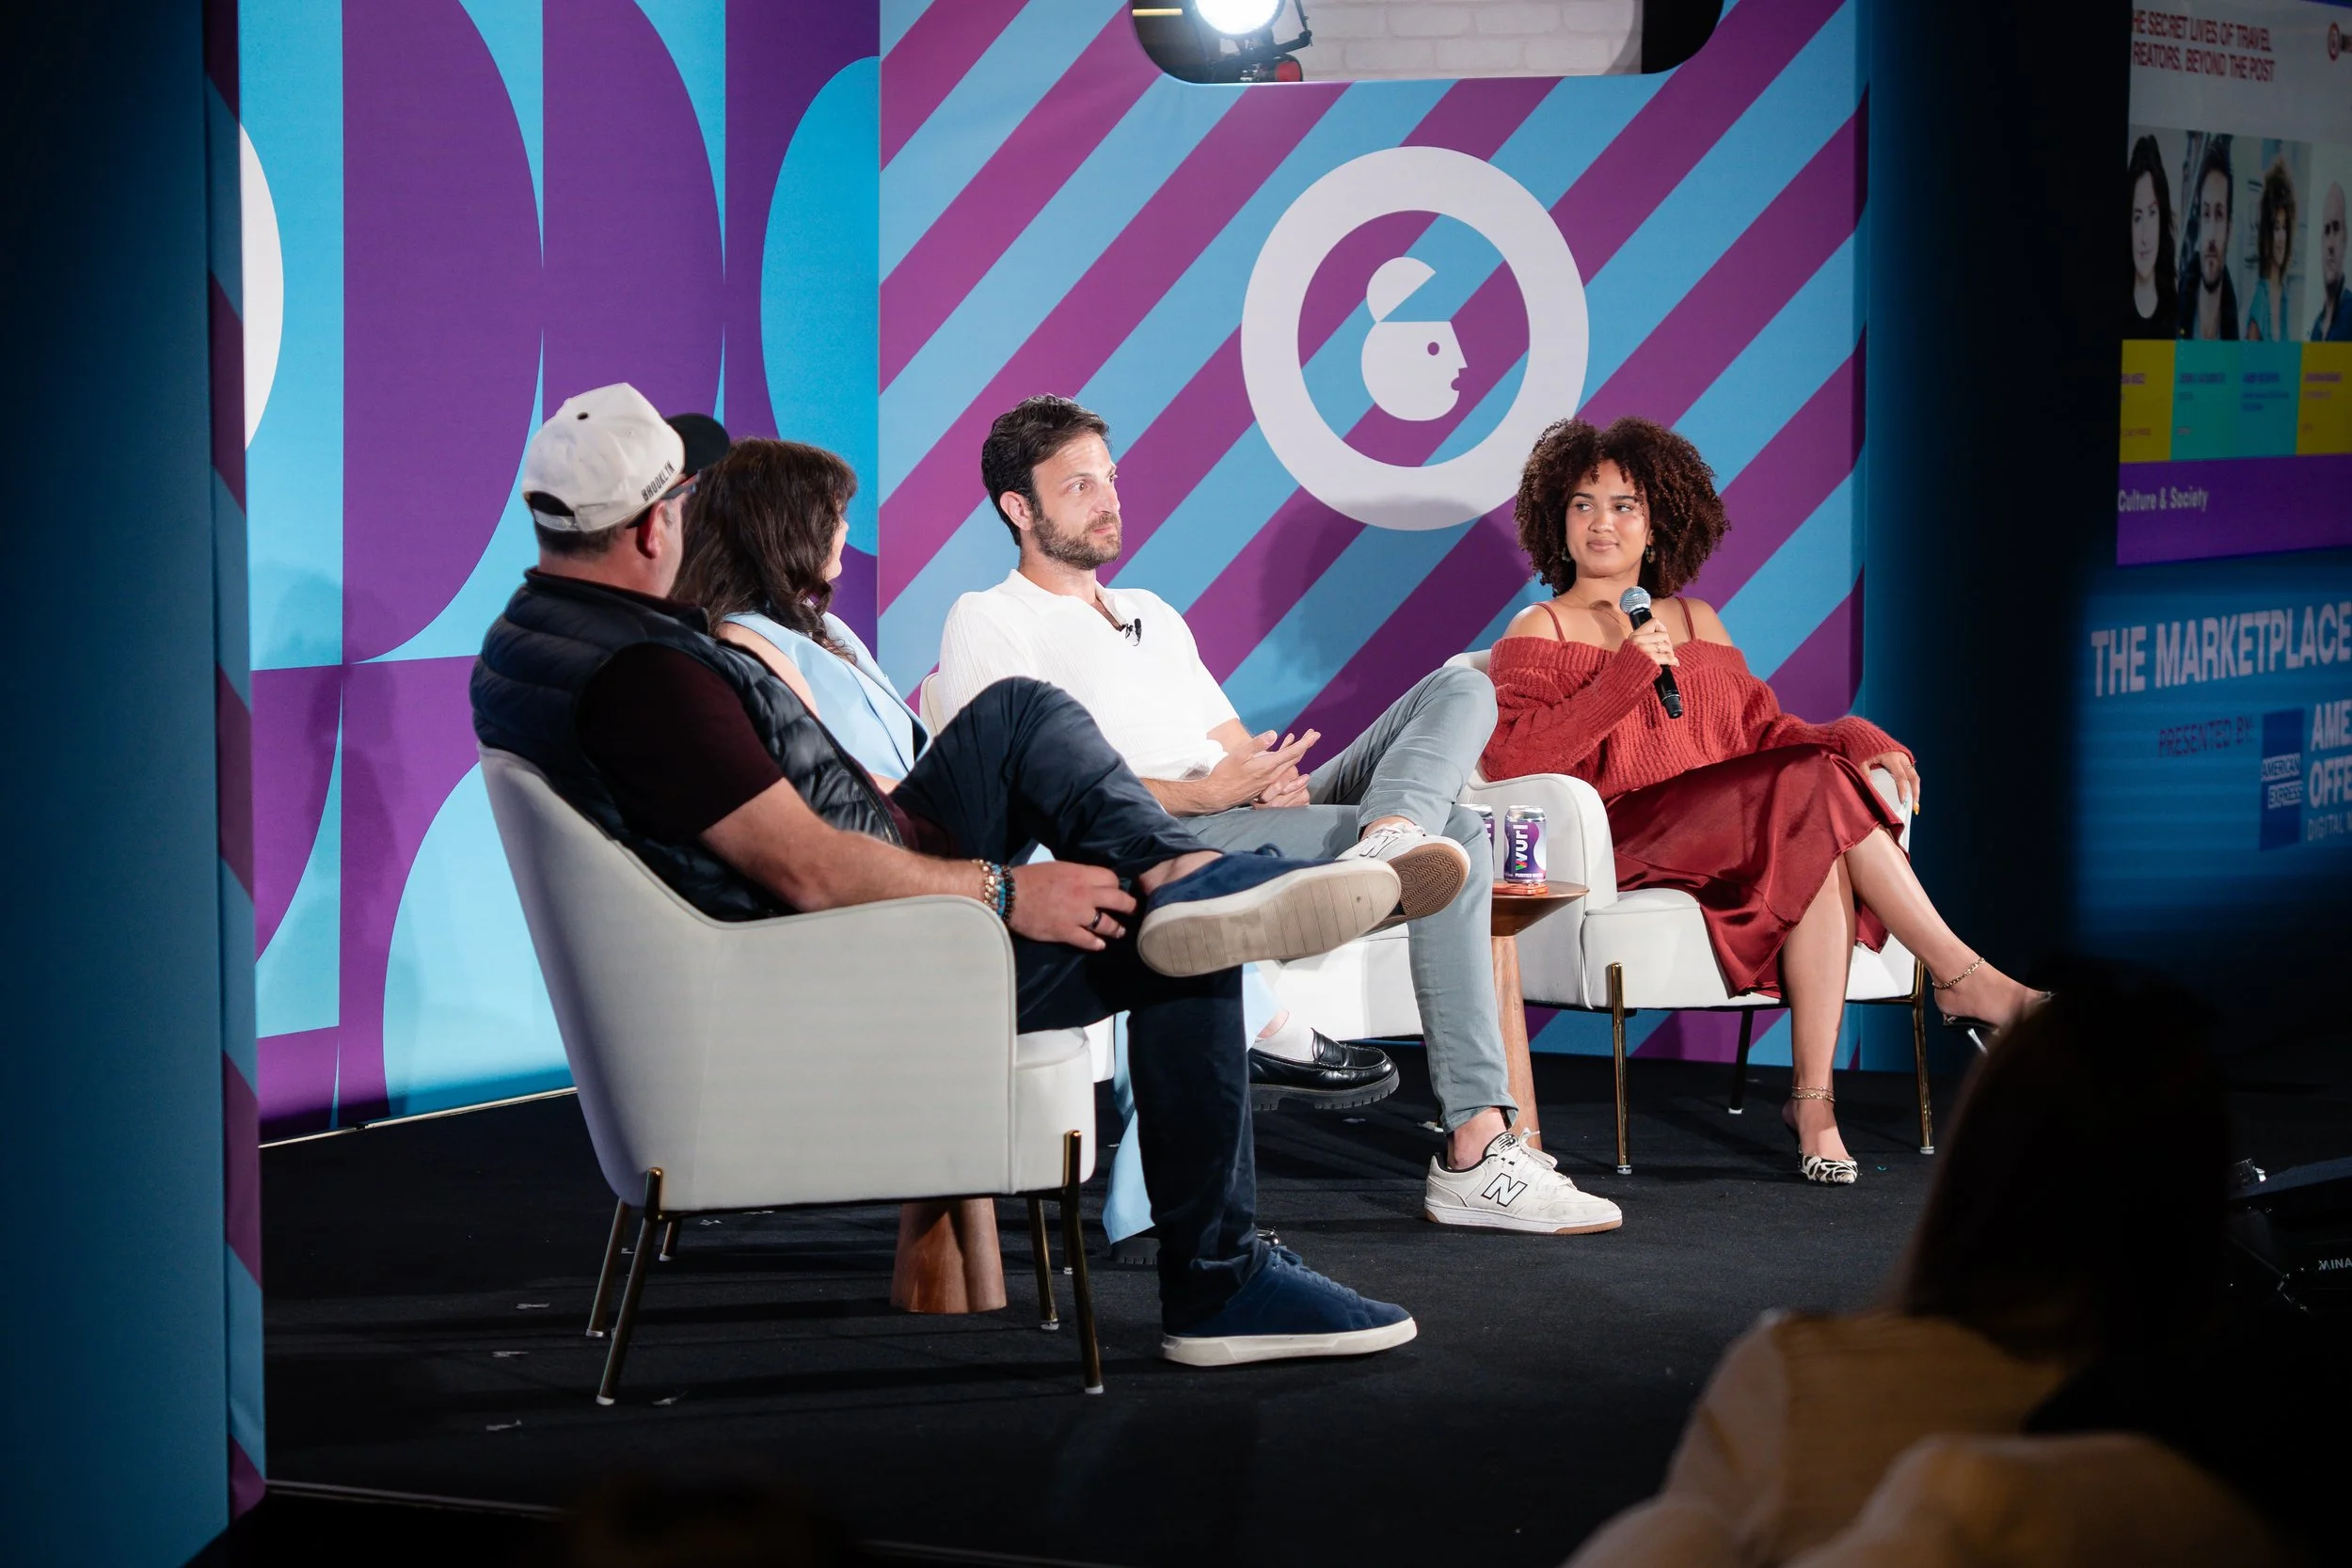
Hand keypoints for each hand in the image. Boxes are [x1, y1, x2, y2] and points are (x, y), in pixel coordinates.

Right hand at [1006, 861, 1135, 950]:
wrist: (1008, 895)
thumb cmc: (1030, 878)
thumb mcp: (1058, 868)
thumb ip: (1077, 875)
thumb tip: (1088, 881)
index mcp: (1081, 874)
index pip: (1111, 879)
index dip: (1116, 885)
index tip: (1116, 891)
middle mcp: (1085, 894)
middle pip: (1118, 900)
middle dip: (1130, 906)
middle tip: (1134, 911)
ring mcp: (1077, 915)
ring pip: (1108, 923)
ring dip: (1117, 928)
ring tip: (1121, 931)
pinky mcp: (1066, 932)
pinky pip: (1089, 940)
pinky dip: (1096, 943)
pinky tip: (1100, 945)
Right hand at [1202, 729, 1318, 810]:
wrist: (1219, 795)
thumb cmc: (1226, 773)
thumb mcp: (1238, 755)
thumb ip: (1256, 744)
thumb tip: (1274, 734)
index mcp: (1268, 766)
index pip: (1292, 753)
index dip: (1305, 743)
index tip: (1316, 735)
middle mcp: (1272, 775)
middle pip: (1294, 758)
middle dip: (1305, 745)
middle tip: (1314, 734)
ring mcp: (1269, 781)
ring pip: (1289, 765)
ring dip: (1297, 752)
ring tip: (1303, 741)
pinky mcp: (1265, 784)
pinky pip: (1282, 770)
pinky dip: (1287, 759)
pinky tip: (1285, 754)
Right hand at [1625, 620, 1678, 668]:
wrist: (1621, 678)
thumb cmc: (1627, 666)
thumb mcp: (1631, 648)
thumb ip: (1643, 640)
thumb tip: (1662, 637)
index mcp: (1634, 636)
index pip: (1654, 622)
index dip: (1661, 628)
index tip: (1662, 636)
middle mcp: (1639, 640)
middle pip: (1663, 635)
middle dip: (1668, 643)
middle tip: (1667, 650)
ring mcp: (1645, 649)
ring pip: (1667, 646)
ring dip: (1670, 653)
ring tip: (1668, 658)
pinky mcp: (1651, 659)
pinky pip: (1668, 656)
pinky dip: (1672, 660)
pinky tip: (1673, 663)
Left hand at [1867, 750, 1920, 813]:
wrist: (1865, 734)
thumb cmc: (1862, 747)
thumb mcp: (1861, 760)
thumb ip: (1865, 773)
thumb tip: (1870, 786)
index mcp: (1892, 757)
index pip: (1901, 777)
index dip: (1903, 790)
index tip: (1902, 801)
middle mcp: (1901, 756)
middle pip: (1913, 776)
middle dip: (1915, 791)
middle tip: (1915, 806)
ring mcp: (1904, 756)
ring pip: (1914, 773)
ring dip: (1915, 787)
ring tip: (1914, 801)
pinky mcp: (1903, 756)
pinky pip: (1910, 770)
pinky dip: (1911, 781)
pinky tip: (1909, 791)